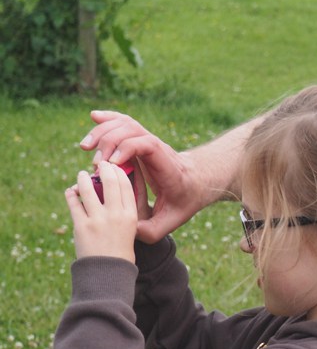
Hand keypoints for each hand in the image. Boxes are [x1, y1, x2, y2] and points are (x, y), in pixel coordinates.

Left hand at [65, 161, 137, 262]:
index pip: (126, 186)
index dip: (119, 172)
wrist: (107, 272)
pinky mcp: (81, 226)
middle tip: (100, 164)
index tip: (115, 166)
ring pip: (88, 190)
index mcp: (131, 215)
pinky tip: (70, 191)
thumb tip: (109, 192)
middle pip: (110, 183)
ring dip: (83, 179)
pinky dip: (71, 195)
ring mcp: (98, 220)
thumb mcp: (129, 229)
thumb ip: (122, 211)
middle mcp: (116, 214)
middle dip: (105, 169)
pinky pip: (74, 204)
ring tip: (81, 175)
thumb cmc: (120, 251)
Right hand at [79, 110, 205, 241]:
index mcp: (168, 167)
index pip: (149, 145)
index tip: (112, 165)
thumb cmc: (185, 200)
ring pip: (127, 124)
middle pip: (133, 130)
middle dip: (110, 142)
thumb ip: (152, 230)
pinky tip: (94, 116)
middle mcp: (159, 150)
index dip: (128, 149)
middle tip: (96, 165)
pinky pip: (125, 123)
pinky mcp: (141, 140)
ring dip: (104, 131)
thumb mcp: (172, 220)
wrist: (198, 181)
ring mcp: (150, 142)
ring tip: (86, 147)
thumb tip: (128, 231)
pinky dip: (109, 118)